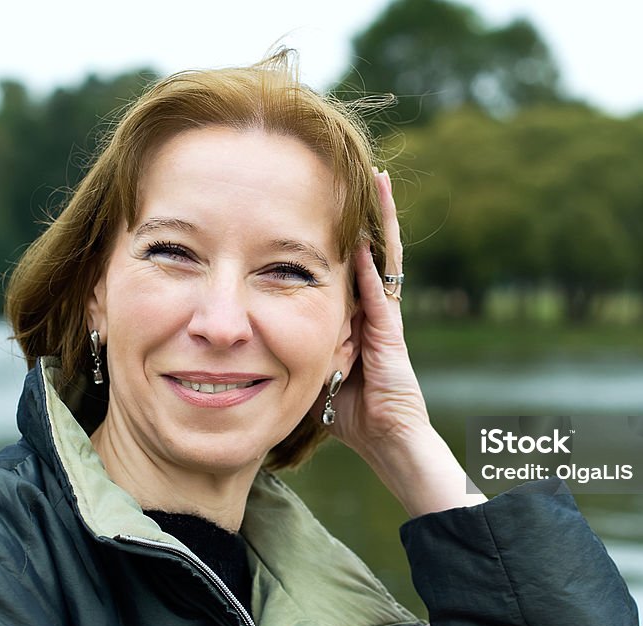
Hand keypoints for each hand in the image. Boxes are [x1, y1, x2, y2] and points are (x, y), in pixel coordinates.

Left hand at [321, 170, 486, 516]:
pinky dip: (369, 266)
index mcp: (356, 313)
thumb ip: (297, 345)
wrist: (386, 439)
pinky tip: (360, 238)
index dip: (341, 228)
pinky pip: (379, 293)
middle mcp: (374, 308)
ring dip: (379, 222)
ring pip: (382, 258)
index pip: (348, 260)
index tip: (329, 195)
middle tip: (362, 170)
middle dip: (367, 211)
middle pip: (371, 247)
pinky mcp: (390, 334)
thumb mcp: (315, 368)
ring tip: (377, 182)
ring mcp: (385, 318)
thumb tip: (253, 337)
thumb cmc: (350, 411)